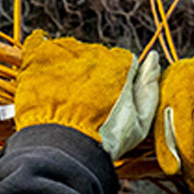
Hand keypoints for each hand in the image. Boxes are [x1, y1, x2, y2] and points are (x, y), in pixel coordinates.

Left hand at [15, 36, 162, 157]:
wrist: (64, 148)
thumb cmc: (106, 139)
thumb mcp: (141, 121)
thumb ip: (150, 87)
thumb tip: (154, 58)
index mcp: (122, 64)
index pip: (123, 62)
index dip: (118, 81)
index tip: (109, 100)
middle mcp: (95, 53)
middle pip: (96, 57)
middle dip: (92, 75)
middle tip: (84, 103)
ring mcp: (67, 53)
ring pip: (70, 52)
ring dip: (68, 67)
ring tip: (62, 96)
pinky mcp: (40, 57)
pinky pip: (40, 45)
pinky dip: (42, 55)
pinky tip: (42, 74)